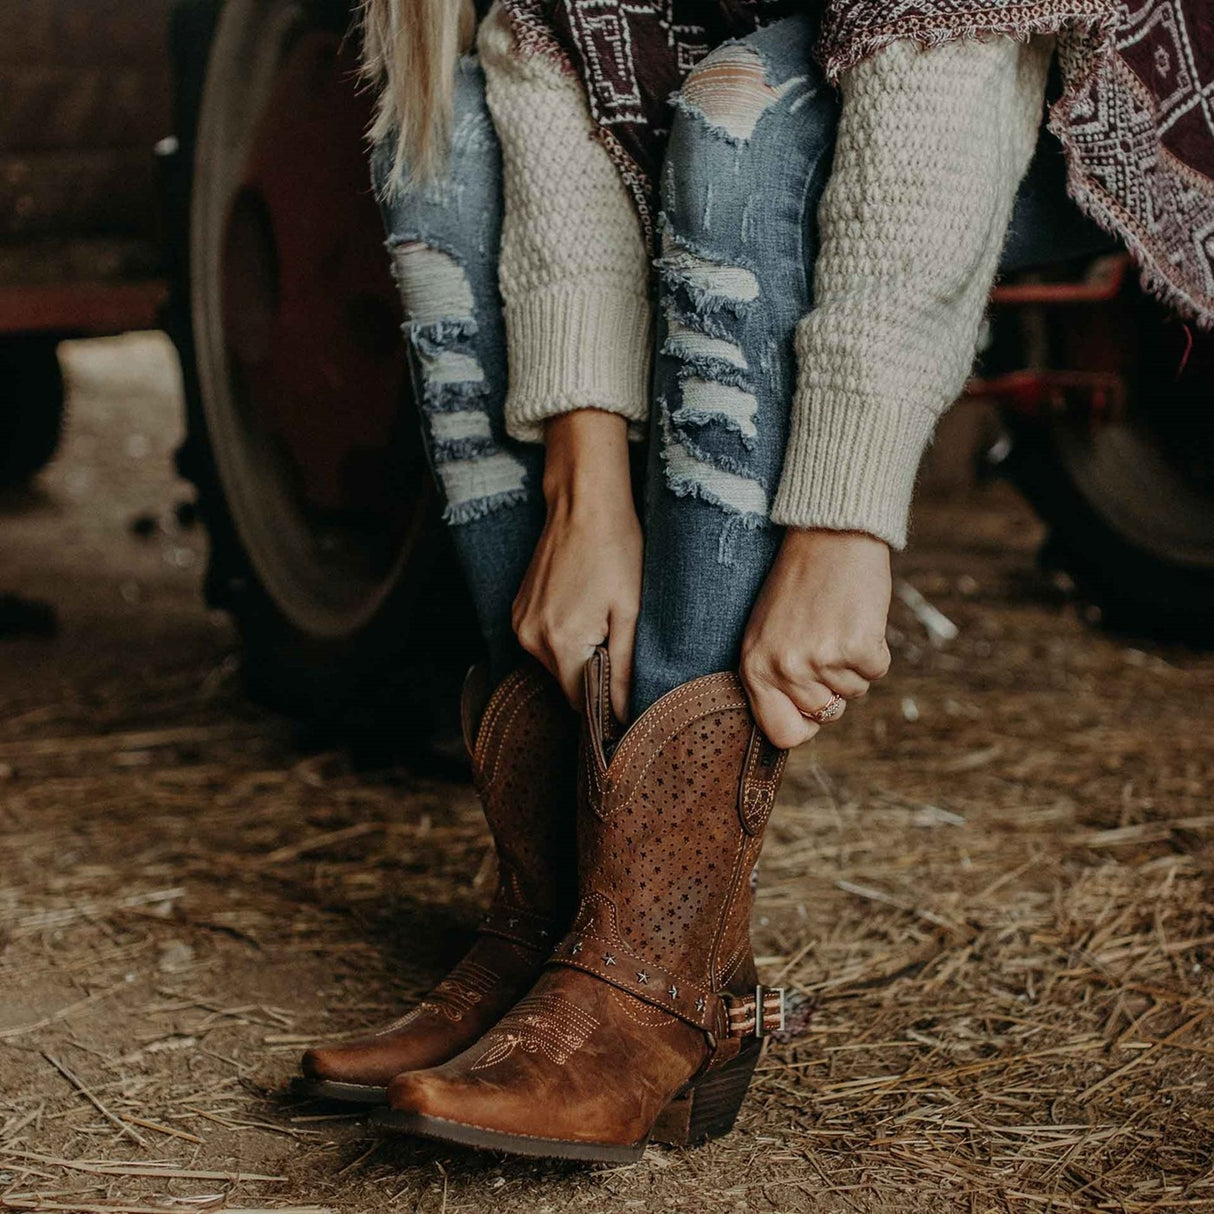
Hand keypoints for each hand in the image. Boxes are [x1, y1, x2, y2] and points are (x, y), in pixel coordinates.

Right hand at [512, 410, 641, 718]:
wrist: (583, 504)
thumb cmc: (615, 551)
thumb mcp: (629, 613)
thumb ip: (625, 670)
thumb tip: (625, 715)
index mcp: (560, 643)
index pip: (579, 703)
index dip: (604, 706)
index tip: (626, 695)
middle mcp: (530, 638)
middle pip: (566, 684)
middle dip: (593, 676)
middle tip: (619, 643)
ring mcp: (519, 623)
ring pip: (555, 664)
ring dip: (579, 656)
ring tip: (601, 619)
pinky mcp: (517, 610)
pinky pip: (543, 642)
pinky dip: (564, 638)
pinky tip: (583, 609)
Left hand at [740, 529, 891, 748]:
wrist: (828, 536)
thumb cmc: (798, 584)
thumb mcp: (766, 632)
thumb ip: (773, 678)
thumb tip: (798, 723)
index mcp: (754, 668)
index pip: (780, 733)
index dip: (803, 725)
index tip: (812, 708)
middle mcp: (784, 669)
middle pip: (826, 713)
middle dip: (834, 687)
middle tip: (827, 643)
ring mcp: (820, 660)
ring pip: (854, 692)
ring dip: (854, 665)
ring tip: (838, 623)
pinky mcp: (856, 647)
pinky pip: (877, 671)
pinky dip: (875, 649)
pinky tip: (857, 618)